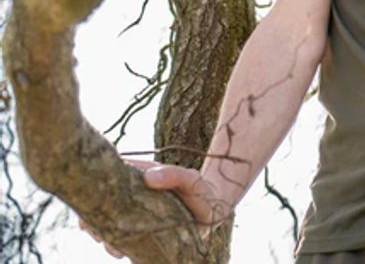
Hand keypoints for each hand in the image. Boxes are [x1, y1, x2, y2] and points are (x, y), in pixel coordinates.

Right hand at [79, 158, 228, 258]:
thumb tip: (148, 177)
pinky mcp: (138, 230)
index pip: (110, 176)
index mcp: (139, 176)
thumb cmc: (200, 190)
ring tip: (106, 239)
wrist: (212, 208)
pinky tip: (118, 250)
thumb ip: (174, 175)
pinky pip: (118, 238)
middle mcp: (132, 194)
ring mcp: (133, 212)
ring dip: (100, 231)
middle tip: (94, 227)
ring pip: (105, 221)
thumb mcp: (191, 179)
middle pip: (100, 202)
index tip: (92, 199)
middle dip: (92, 215)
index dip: (96, 186)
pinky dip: (113, 244)